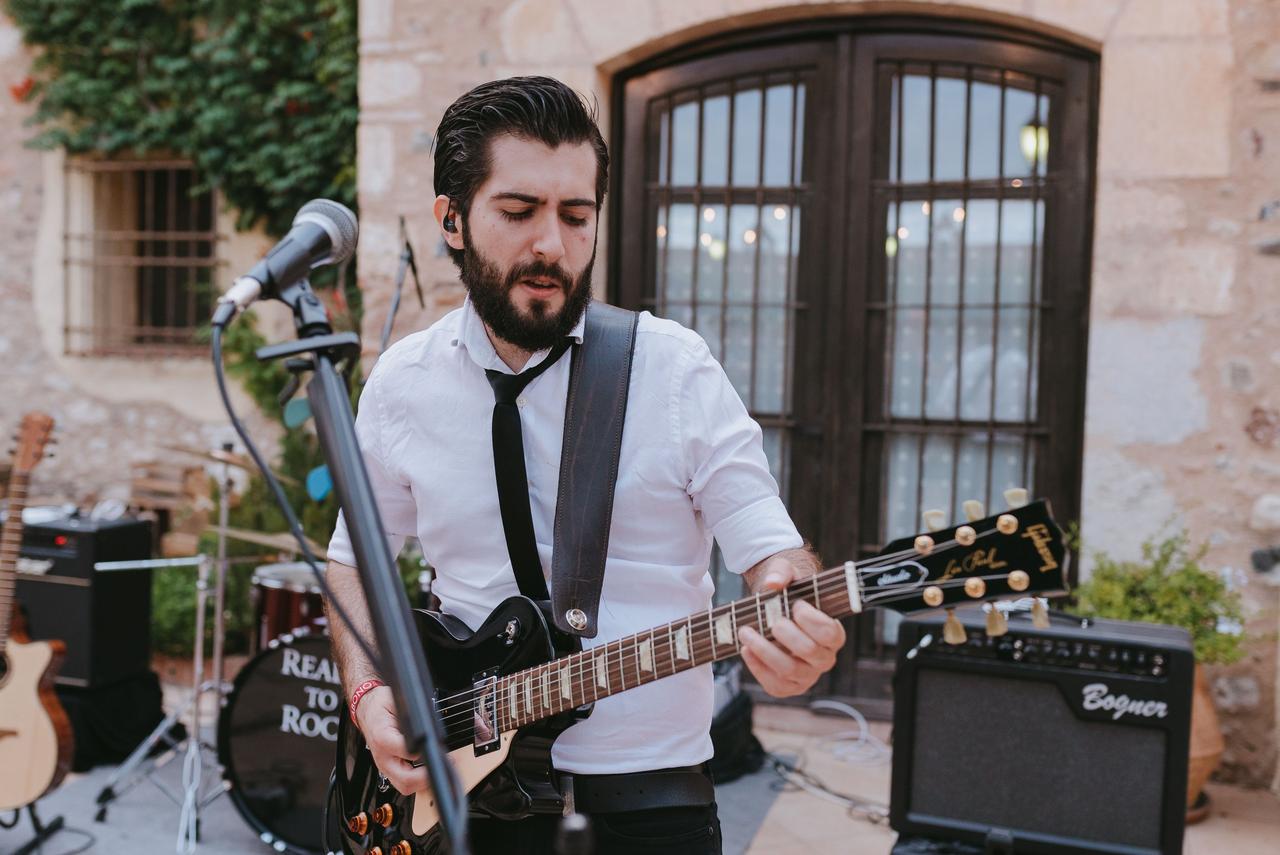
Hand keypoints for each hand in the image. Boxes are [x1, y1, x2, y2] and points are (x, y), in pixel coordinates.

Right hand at [356, 686, 429, 794]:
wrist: (368, 711)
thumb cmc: (383, 706)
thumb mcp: (397, 701)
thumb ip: (413, 714)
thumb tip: (432, 724)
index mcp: (383, 736)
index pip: (405, 751)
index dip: (424, 752)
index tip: (438, 749)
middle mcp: (382, 756)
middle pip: (405, 780)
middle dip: (427, 776)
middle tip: (444, 764)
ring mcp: (384, 766)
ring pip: (405, 787)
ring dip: (424, 781)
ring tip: (439, 767)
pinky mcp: (389, 770)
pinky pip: (404, 783)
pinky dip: (418, 781)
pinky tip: (429, 770)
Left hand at [738, 553, 845, 696]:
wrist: (775, 609)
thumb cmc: (788, 593)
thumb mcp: (786, 574)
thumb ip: (781, 572)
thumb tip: (773, 583)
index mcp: (833, 634)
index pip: (830, 633)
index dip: (812, 621)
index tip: (796, 606)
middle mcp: (824, 658)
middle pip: (810, 651)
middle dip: (788, 635)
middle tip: (773, 621)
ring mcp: (807, 675)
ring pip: (789, 670)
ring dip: (765, 651)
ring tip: (746, 632)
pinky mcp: (788, 686)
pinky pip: (775, 685)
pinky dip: (757, 668)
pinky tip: (745, 649)